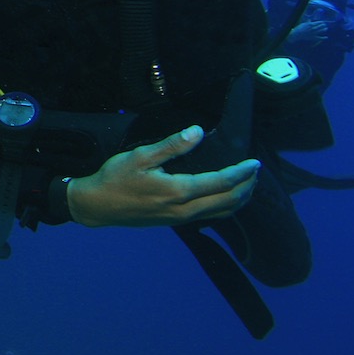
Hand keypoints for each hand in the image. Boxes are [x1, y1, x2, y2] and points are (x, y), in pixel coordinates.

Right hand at [66, 126, 259, 227]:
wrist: (97, 206)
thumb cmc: (115, 178)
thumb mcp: (140, 156)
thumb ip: (171, 146)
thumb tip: (197, 132)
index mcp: (178, 191)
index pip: (221, 182)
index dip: (241, 172)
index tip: (255, 162)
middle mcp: (185, 209)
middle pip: (228, 201)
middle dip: (246, 186)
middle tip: (255, 171)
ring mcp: (181, 219)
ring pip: (222, 212)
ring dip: (239, 198)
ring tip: (247, 183)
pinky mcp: (175, 222)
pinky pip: (210, 216)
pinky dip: (225, 206)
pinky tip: (224, 196)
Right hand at [287, 20, 328, 45]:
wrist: (296, 34)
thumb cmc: (299, 28)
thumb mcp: (303, 24)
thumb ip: (307, 22)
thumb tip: (309, 19)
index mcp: (311, 24)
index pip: (318, 23)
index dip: (321, 22)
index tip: (323, 22)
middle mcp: (313, 28)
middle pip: (320, 26)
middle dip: (323, 25)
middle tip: (325, 25)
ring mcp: (313, 33)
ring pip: (320, 31)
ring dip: (324, 29)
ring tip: (326, 29)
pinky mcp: (312, 37)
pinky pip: (319, 38)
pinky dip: (323, 38)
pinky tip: (326, 37)